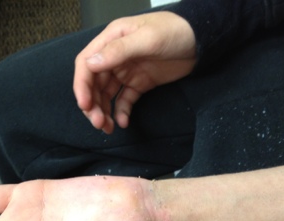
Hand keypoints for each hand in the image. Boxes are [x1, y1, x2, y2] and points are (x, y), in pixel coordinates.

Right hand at [74, 11, 196, 133]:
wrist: (201, 40)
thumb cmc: (175, 31)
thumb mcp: (147, 39)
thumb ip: (119, 51)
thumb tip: (91, 64)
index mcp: (111, 39)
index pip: (86, 64)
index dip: (82, 86)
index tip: (85, 105)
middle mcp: (115, 56)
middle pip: (94, 83)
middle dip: (93, 104)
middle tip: (98, 123)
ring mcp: (127, 71)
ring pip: (107, 95)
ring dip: (104, 111)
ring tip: (107, 127)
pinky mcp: (140, 83)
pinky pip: (125, 100)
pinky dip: (121, 112)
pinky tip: (122, 122)